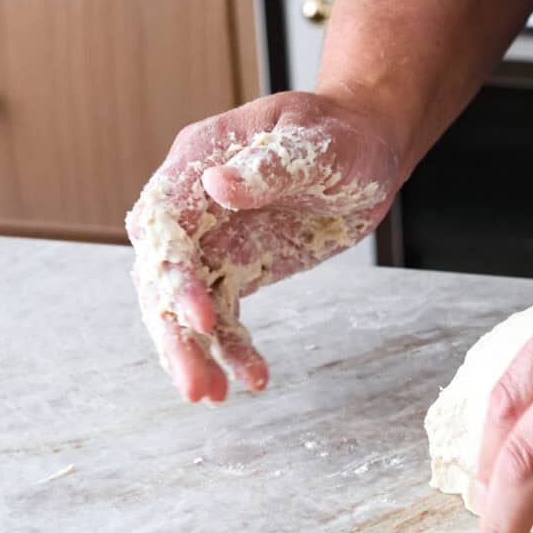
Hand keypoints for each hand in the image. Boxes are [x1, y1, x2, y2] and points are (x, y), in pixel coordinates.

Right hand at [127, 91, 398, 401]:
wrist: (368, 151)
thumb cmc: (341, 136)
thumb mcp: (314, 146)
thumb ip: (269, 167)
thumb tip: (219, 185)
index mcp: (197, 161)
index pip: (165, 220)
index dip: (175, 271)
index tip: (200, 316)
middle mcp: (194, 205)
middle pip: (165, 273)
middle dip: (175, 331)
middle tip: (195, 384)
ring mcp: (212, 240)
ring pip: (188, 304)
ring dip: (196, 352)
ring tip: (210, 396)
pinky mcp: (238, 267)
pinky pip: (225, 315)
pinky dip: (233, 348)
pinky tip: (253, 379)